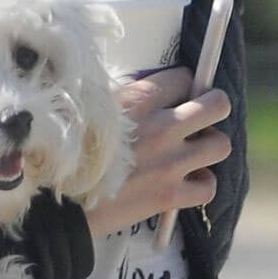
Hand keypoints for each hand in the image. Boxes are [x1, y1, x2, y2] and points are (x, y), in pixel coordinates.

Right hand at [84, 68, 231, 240]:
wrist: (57, 201)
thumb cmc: (71, 150)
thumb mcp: (94, 108)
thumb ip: (127, 97)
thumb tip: (151, 90)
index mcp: (140, 99)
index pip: (186, 77)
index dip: (183, 86)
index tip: (175, 98)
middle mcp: (162, 127)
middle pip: (218, 104)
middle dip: (212, 109)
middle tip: (199, 120)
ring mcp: (170, 162)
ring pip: (220, 144)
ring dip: (208, 148)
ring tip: (191, 153)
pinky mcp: (170, 196)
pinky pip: (209, 187)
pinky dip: (201, 185)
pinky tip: (187, 182)